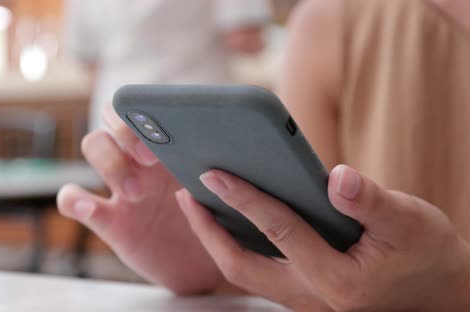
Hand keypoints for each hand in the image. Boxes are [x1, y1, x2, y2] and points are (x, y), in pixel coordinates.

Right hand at [57, 104, 222, 293]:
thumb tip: (251, 127)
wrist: (209, 265)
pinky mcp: (109, 220)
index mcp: (169, 144)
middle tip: (148, 161)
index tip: (161, 135)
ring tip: (135, 194)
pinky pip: (73, 200)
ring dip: (109, 163)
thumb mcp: (227, 187)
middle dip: (123, 133)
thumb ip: (229, 160)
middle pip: (110, 120)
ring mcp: (121, 187)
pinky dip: (73, 199)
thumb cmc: (221, 220)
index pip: (141, 106)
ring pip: (93, 147)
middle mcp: (141, 158)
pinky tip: (89, 206)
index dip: (142, 111)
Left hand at [177, 165, 469, 310]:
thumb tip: (335, 177)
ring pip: (246, 273)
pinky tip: (233, 220)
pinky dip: (239, 245)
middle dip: (207, 230)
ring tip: (198, 204)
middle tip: (185, 194)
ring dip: (217, 239)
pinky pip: (259, 272)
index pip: (280, 232)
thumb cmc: (426, 256)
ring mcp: (305, 302)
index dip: (245, 199)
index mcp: (338, 280)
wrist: (438, 295)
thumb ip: (372, 201)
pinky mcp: (304, 295)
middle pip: (242, 266)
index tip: (213, 173)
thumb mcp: (411, 222)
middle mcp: (313, 298)